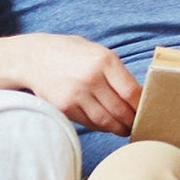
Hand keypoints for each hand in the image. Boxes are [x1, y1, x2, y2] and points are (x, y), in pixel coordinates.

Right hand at [17, 33, 141, 135]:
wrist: (32, 57)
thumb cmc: (71, 53)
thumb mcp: (96, 51)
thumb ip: (116, 70)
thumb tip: (138, 94)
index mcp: (104, 60)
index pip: (131, 92)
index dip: (141, 106)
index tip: (147, 111)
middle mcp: (91, 77)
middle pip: (120, 109)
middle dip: (132, 121)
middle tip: (138, 125)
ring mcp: (76, 94)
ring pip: (105, 120)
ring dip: (118, 128)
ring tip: (125, 129)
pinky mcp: (64, 107)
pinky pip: (88, 122)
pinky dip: (100, 126)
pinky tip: (106, 125)